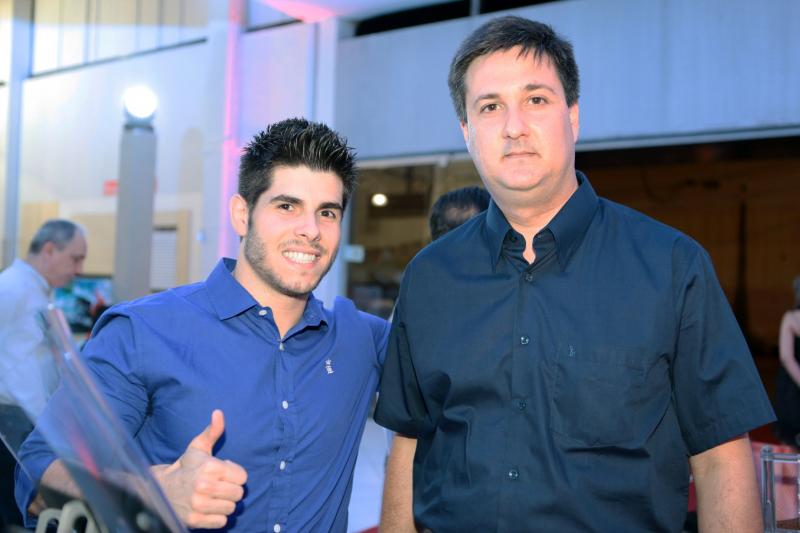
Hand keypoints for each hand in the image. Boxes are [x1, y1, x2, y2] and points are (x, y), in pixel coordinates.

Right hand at [151, 410, 247, 528]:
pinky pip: (221, 522)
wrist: (159, 489)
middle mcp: (204, 486)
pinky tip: (208, 508)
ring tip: (213, 497)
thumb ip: (212, 431)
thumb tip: (218, 412)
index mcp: (209, 466)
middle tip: (219, 486)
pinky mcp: (194, 520)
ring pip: (231, 508)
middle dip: (232, 489)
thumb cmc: (185, 466)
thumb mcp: (198, 447)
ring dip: (225, 503)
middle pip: (239, 494)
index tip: (223, 473)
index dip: (235, 474)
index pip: (242, 477)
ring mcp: (199, 505)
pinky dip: (217, 517)